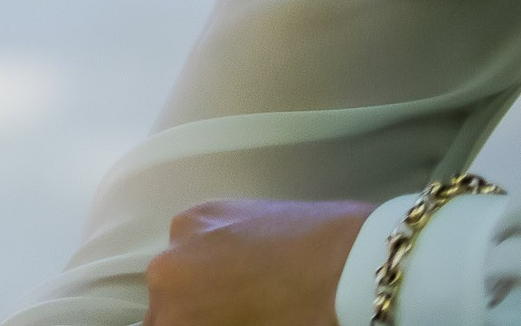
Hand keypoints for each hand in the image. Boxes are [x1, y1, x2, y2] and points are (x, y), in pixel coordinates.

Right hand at [145, 198, 374, 325]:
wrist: (355, 265)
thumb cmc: (309, 320)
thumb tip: (220, 319)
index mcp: (175, 313)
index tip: (221, 324)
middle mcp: (164, 268)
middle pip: (166, 306)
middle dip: (194, 317)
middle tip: (236, 319)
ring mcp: (184, 231)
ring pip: (180, 271)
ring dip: (199, 287)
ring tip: (246, 294)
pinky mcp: (208, 206)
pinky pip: (196, 242)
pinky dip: (212, 257)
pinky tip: (250, 264)